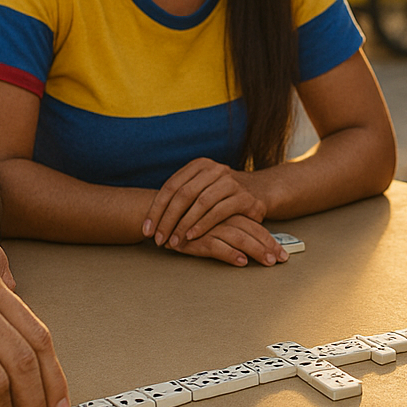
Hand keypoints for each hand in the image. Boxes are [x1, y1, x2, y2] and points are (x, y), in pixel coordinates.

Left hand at [143, 159, 268, 249]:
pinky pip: (219, 212)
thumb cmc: (222, 195)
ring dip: (183, 224)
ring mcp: (231, 181)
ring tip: (173, 241)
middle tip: (158, 239)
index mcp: (199, 165)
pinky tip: (192, 236)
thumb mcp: (202, 188)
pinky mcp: (244, 197)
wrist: (260, 191)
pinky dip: (203, 225)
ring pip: (200, 202)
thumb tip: (150, 220)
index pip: (171, 186)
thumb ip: (181, 197)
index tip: (146, 230)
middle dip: (167, 219)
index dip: (156, 209)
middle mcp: (215, 169)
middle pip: (183, 194)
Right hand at [170, 213, 286, 266]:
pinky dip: (230, 254)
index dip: (271, 239)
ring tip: (268, 262)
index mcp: (229, 212)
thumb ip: (232, 227)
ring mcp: (210, 227)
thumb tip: (255, 245)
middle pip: (252, 231)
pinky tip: (241, 261)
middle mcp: (222, 217)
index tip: (283, 253)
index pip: (255, 225)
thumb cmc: (190, 222)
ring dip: (256, 251)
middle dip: (269, 247)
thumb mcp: (213, 222)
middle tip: (282, 259)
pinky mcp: (197, 238)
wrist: (160, 215)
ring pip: (239, 238)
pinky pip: (217, 246)